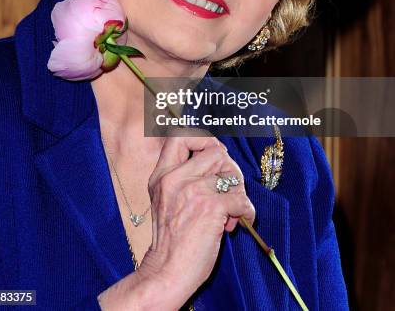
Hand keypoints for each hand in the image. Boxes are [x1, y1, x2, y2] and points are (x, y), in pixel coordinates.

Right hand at [136, 134, 255, 308]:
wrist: (166, 272)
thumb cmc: (171, 241)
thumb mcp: (165, 200)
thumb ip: (183, 177)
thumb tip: (220, 160)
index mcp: (161, 174)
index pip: (180, 135)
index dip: (203, 141)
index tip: (213, 158)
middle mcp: (174, 178)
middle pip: (216, 152)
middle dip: (229, 171)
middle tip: (227, 192)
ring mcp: (192, 191)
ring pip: (231, 173)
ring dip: (238, 192)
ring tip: (230, 212)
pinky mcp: (210, 207)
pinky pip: (241, 197)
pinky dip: (246, 211)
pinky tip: (237, 223)